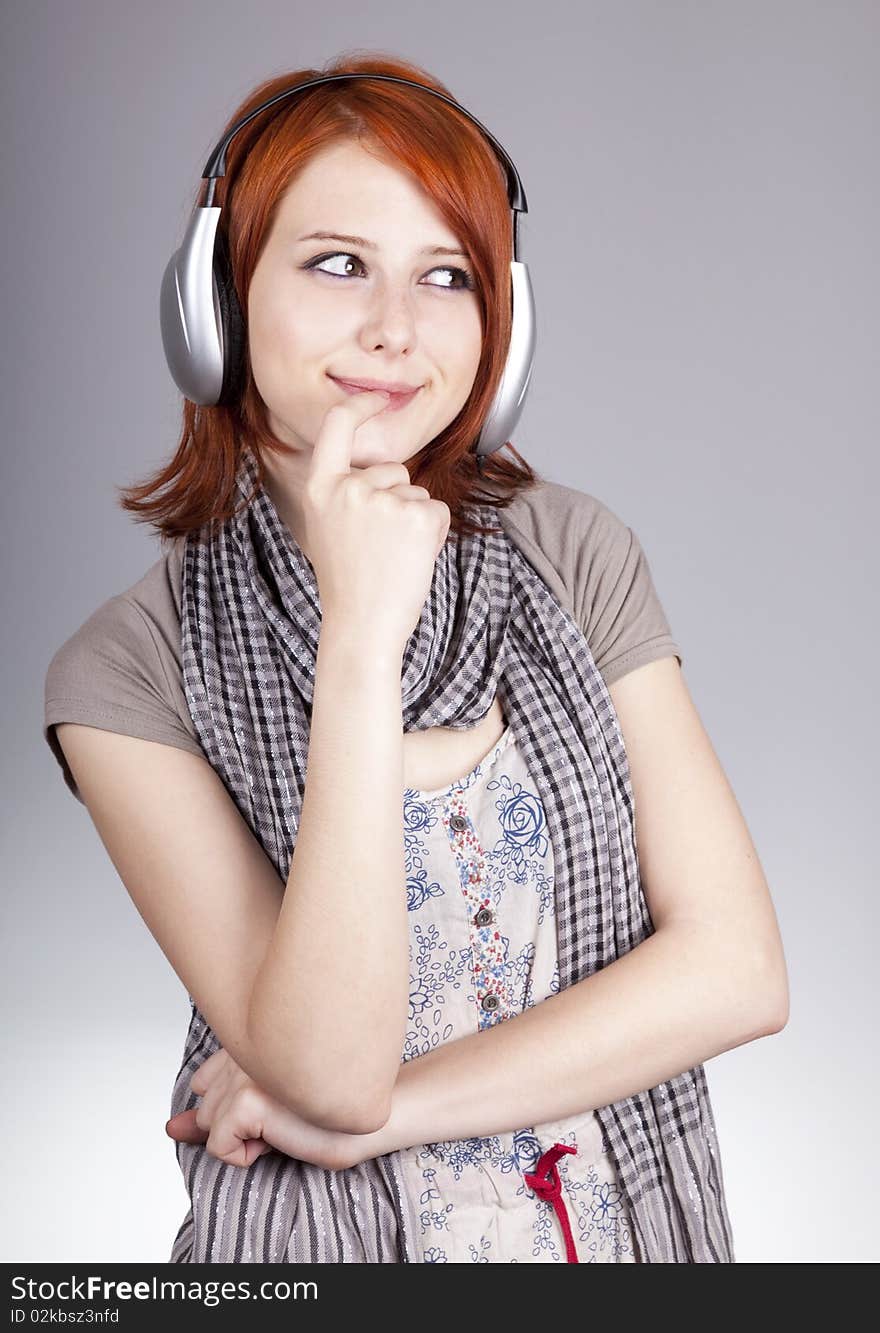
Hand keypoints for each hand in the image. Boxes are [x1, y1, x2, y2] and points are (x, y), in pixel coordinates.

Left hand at [164, 1047, 354, 1171]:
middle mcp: (243, 1047)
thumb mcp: (260, 1116)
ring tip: (284, 1124)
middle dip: (235, 1124)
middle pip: (203, 1106)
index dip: (233, 1106)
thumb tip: (171, 1129)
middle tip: (284, 1117)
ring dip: (241, 1138)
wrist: (369, 1117)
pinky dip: (243, 1155)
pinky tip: (279, 1139)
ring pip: (208, 1124)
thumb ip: (214, 1115)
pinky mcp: (250, 1097)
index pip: (204, 1081)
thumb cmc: (326, 1112)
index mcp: (250, 1038)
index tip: (273, 1105)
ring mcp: (246, 1071)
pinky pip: (219, 1145)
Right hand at [300, 389, 450, 653]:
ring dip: (415, 520)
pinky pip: (437, 511)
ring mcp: (382, 500)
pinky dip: (433, 535)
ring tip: (393, 556)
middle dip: (397, 499)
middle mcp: (348, 487)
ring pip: (417, 493)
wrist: (362, 626)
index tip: (376, 398)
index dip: (359, 405)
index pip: (337, 427)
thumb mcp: (332, 528)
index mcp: (321, 487)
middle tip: (380, 547)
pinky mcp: (415, 516)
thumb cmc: (350, 583)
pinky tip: (412, 558)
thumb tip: (386, 472)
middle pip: (393, 470)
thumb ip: (350, 493)